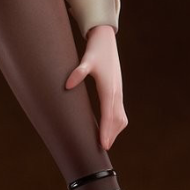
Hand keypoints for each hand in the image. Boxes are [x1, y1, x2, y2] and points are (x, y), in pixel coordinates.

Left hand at [64, 23, 126, 152]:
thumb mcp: (87, 59)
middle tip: (102, 149)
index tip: (103, 145)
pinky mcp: (117, 90)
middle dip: (111, 135)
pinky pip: (119, 111)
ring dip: (114, 130)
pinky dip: (115, 123)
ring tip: (105, 143)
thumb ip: (78, 71)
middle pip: (117, 119)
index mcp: (109, 87)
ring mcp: (118, 92)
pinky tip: (108, 129)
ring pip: (121, 117)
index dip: (106, 130)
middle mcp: (116, 92)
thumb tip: (68, 84)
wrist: (106, 40)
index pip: (109, 114)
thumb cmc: (95, 50)